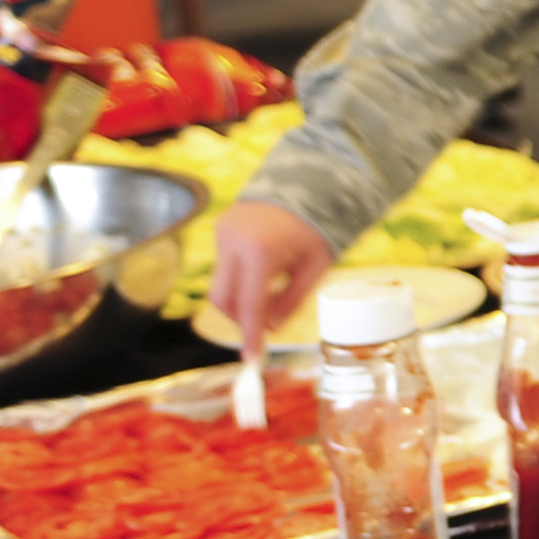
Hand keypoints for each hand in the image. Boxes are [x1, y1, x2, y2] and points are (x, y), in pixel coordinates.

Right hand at [208, 200, 336, 350]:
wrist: (306, 181)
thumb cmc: (318, 225)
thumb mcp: (315, 267)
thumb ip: (292, 300)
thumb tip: (271, 328)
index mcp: (260, 252)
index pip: (248, 305)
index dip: (249, 335)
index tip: (250, 358)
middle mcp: (233, 242)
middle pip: (223, 299)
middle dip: (240, 319)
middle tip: (263, 328)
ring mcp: (223, 233)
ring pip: (220, 283)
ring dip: (240, 298)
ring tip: (272, 291)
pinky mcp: (220, 228)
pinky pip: (225, 265)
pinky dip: (240, 277)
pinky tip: (265, 268)